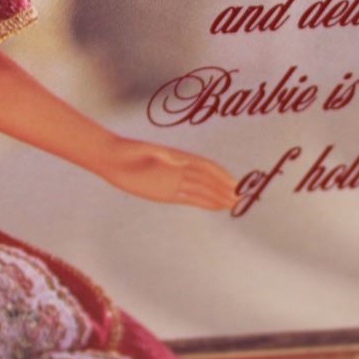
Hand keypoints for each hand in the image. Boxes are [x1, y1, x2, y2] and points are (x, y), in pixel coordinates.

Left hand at [98, 138, 238, 210]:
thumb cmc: (128, 152)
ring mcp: (176, 182)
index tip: (237, 185)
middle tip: (246, 199)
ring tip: (238, 205)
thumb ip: (160, 157)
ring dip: (220, 198)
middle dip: (227, 189)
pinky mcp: (168, 193)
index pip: (207, 169)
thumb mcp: (144, 152)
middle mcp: (182, 171)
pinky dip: (206, 203)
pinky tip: (217, 206)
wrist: (112, 159)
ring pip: (203, 191)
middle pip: (209, 182)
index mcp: (180, 159)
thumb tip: (176, 162)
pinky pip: (191, 199)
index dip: (223, 177)